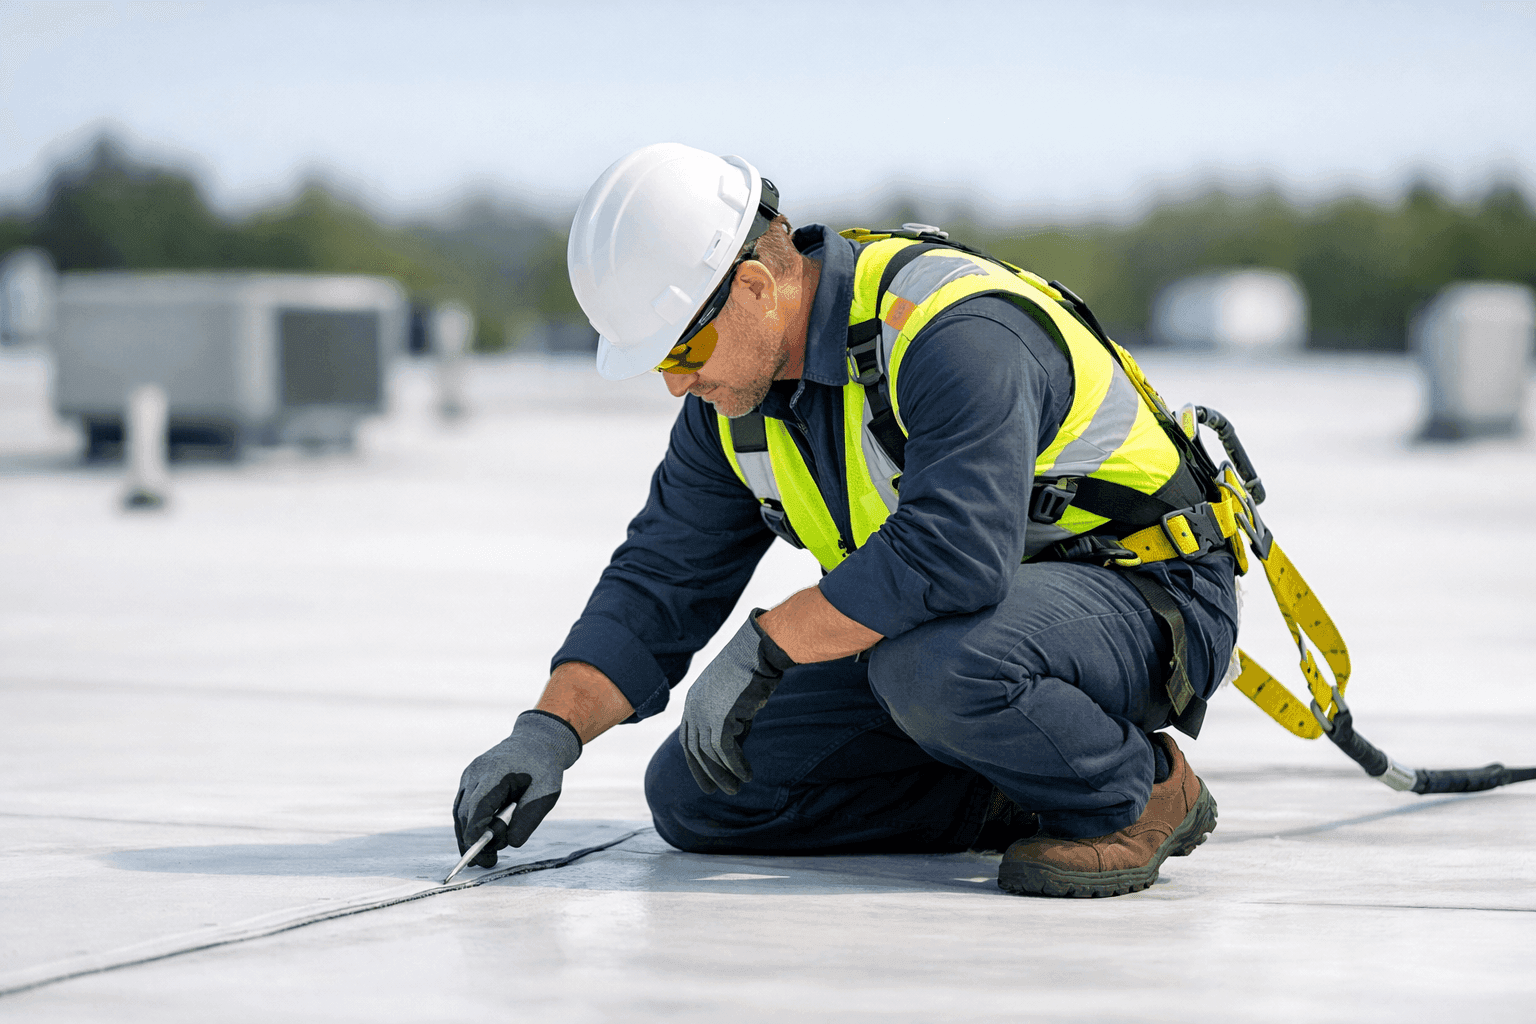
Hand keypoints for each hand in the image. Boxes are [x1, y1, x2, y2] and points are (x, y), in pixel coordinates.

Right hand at [452, 710, 581, 867]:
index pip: (478, 807)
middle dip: (471, 841)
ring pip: (459, 811)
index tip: (481, 854)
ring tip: (480, 859)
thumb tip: (511, 843)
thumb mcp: (545, 795)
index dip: (476, 833)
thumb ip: (528, 820)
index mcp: (495, 772)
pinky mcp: (470, 780)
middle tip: (486, 863)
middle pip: (465, 813)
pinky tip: (478, 840)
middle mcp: (476, 772)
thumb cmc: (543, 769)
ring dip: (466, 835)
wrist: (537, 741)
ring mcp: (469, 775)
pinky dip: (468, 824)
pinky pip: (463, 805)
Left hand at [678, 610, 796, 794]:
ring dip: (723, 774)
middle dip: (704, 773)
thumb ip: (727, 723)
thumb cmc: (751, 670)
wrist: (758, 652)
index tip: (704, 777)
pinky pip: (726, 751)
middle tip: (714, 791)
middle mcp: (693, 709)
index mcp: (692, 702)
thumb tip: (729, 751)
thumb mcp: (732, 699)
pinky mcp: (721, 718)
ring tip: (735, 788)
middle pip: (694, 750)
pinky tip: (746, 775)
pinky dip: (736, 766)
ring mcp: (705, 713)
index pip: (687, 739)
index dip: (695, 762)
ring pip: (710, 754)